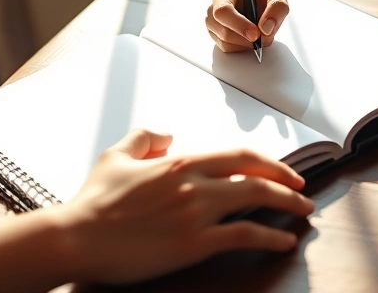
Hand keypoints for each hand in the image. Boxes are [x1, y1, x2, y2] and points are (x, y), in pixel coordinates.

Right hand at [54, 129, 312, 284]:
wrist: (75, 237)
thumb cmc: (93, 202)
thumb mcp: (115, 156)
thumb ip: (144, 138)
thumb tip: (167, 133)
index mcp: (178, 162)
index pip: (237, 155)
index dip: (267, 162)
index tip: (283, 170)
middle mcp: (193, 183)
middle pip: (255, 175)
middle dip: (286, 181)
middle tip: (302, 189)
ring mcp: (195, 213)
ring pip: (255, 200)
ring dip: (287, 205)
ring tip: (303, 212)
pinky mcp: (192, 244)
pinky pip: (243, 236)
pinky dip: (271, 236)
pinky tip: (284, 240)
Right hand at [206, 0, 289, 52]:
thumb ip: (277, 6)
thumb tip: (266, 29)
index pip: (222, 11)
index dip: (239, 25)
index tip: (256, 33)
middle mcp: (213, 7)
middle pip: (223, 30)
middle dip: (246, 38)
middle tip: (264, 37)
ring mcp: (213, 23)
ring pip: (225, 42)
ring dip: (247, 44)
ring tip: (261, 34)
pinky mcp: (217, 35)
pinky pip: (228, 48)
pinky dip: (243, 47)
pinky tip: (252, 37)